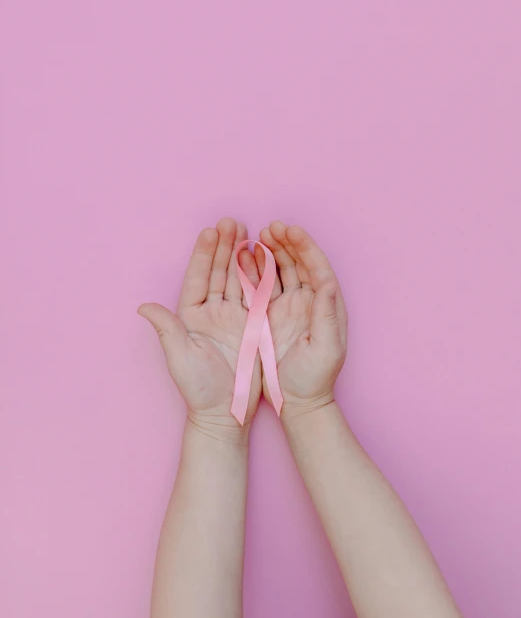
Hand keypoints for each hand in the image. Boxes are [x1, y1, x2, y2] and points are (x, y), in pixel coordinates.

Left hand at [138, 218, 261, 441]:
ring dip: (242, 255)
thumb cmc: (198, 388)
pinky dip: (260, 275)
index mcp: (191, 316)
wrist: (226, 412)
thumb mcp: (180, 357)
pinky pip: (256, 295)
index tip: (210, 232)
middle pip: (218, 272)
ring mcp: (233, 317)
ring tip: (249, 231)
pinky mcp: (253, 325)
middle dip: (224, 246)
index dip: (203, 254)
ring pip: (238, 279)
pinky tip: (264, 256)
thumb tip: (143, 307)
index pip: (198, 278)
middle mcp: (211, 312)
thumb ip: (166, 329)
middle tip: (231, 221)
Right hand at [239, 221, 347, 419]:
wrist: (298, 402)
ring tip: (256, 235)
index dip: (305, 247)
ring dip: (270, 251)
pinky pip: (261, 286)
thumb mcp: (326, 349)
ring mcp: (288, 306)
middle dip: (285, 242)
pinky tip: (243, 257)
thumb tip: (329, 284)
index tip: (291, 230)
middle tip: (270, 226)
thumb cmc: (316, 378)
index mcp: (326, 305)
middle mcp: (309, 300)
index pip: (317, 267)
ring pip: (279, 270)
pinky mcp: (269, 314)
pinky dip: (254, 270)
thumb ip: (327, 315)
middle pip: (298, 263)